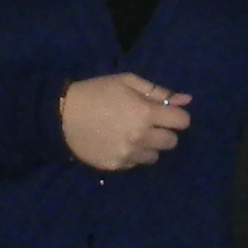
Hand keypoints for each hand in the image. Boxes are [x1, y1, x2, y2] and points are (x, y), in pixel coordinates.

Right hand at [59, 72, 192, 171]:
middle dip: (164, 132)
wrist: (62, 115)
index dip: (177, 116)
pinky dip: (132, 155)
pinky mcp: (116, 166)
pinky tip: (118, 143)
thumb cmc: (96, 92)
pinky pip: (136, 164)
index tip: (166, 114)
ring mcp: (128, 154)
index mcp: (145, 113)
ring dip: (149, 146)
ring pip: (155, 156)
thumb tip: (186, 100)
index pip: (182, 121)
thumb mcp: (127, 82)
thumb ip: (158, 92)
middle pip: (172, 142)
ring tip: (131, 135)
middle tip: (146, 124)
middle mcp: (141, 137)